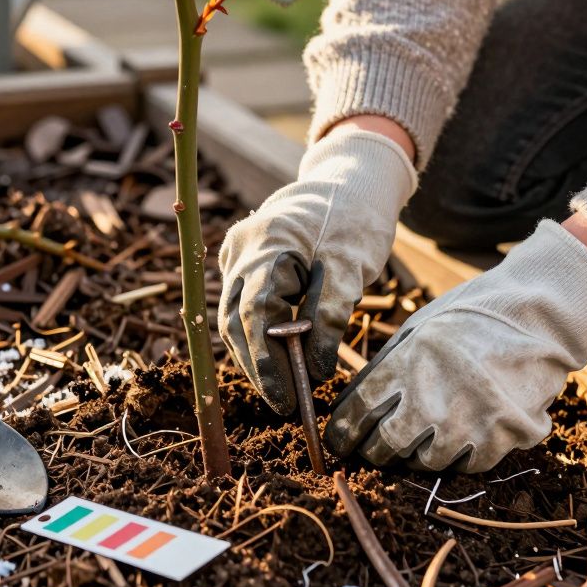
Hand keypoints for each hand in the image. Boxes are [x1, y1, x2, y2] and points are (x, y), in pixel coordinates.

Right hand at [218, 127, 416, 413]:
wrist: (346, 182)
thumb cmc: (354, 219)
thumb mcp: (353, 266)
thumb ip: (332, 317)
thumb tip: (316, 370)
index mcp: (267, 243)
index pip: (256, 314)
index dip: (268, 362)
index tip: (287, 398)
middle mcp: (241, 249)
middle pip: (236, 321)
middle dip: (259, 367)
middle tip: (285, 404)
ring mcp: (236, 255)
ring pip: (233, 318)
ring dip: (255, 356)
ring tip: (283, 390)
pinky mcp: (242, 263)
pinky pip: (240, 306)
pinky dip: (256, 335)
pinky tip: (277, 361)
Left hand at [324, 220, 586, 470]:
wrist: (540, 316)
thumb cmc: (473, 315)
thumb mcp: (420, 328)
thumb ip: (388, 366)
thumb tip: (358, 404)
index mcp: (408, 364)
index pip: (358, 413)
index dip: (342, 434)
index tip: (338, 442)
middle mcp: (434, 398)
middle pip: (386, 446)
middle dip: (374, 451)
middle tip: (374, 449)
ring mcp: (470, 422)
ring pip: (425, 462)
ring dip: (418, 454)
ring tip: (423, 438)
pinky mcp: (503, 438)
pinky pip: (467, 465)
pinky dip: (459, 455)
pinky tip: (461, 436)